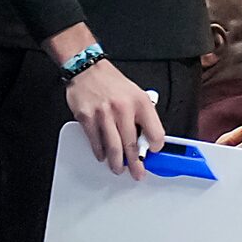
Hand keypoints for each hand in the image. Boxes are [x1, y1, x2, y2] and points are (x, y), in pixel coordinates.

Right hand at [66, 57, 164, 176]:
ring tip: (118, 169)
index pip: (155, 131)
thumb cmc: (113, 83)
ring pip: (113, 147)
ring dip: (116, 163)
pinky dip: (100, 152)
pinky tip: (103, 156)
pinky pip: (95, 141)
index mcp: (140, 103)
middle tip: (137, 173)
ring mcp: (104, 114)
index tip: (152, 153)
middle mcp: (123, 109)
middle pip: (131, 144)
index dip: (155, 146)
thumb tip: (147, 138)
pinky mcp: (87, 118)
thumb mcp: (137, 94)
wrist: (88, 69)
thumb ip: (143, 115)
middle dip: (135, 163)